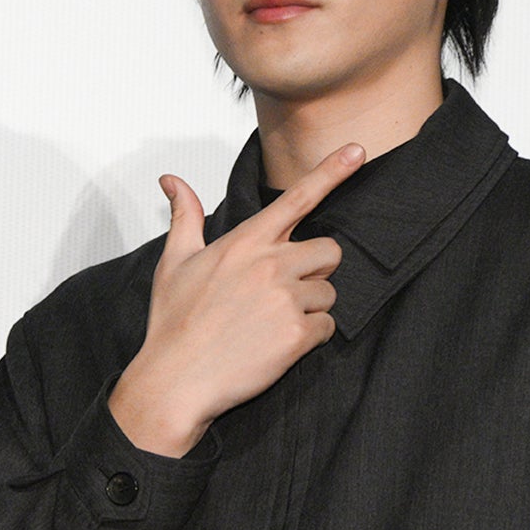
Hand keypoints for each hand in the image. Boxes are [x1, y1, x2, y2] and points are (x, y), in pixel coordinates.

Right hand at [109, 143, 363, 456]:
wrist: (176, 379)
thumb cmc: (174, 321)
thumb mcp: (174, 262)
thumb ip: (184, 216)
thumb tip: (172, 180)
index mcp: (245, 242)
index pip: (297, 198)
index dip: (331, 172)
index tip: (357, 151)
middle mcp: (270, 264)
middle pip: (330, 251)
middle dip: (315, 270)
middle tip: (282, 292)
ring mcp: (287, 299)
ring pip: (329, 293)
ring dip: (310, 308)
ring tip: (270, 323)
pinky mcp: (298, 334)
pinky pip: (327, 327)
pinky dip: (309, 338)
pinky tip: (276, 345)